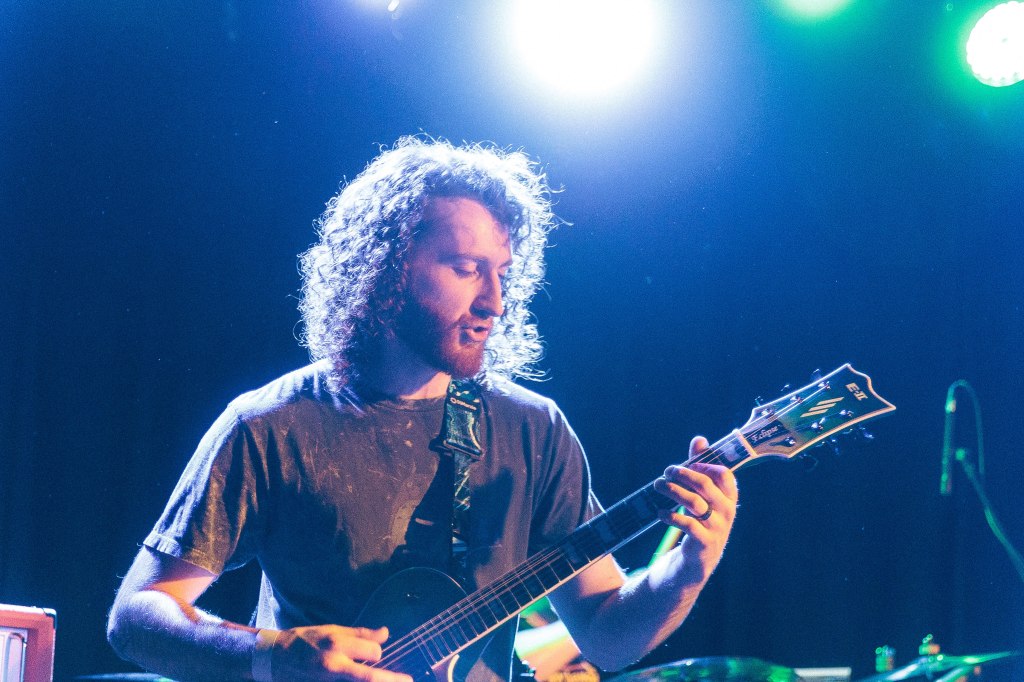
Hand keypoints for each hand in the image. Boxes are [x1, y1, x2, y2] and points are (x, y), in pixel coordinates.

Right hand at [271, 625, 412, 681]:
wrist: (273, 659)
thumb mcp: (332, 630)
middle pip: (371, 678)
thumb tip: (386, 633)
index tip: (377, 656)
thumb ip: (360, 635)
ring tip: (390, 680)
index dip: (378, 655)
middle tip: (409, 681)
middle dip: (391, 679)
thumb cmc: (304, 641)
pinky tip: (363, 681)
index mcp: (337, 646)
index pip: (373, 654)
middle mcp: (334, 667)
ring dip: (377, 681)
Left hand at [652, 436, 738, 585]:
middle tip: (666, 471)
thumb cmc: (698, 522)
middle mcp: (726, 513)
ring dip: (672, 491)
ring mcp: (717, 529)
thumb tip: (700, 439)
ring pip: (694, 502)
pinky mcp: (703, 544)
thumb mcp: (700, 496)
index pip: (724, 474)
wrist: (696, 564)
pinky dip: (670, 516)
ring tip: (657, 486)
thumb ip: (700, 468)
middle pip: (705, 485)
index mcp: (729, 499)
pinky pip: (687, 525)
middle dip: (683, 474)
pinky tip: (660, 513)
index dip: (705, 464)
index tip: (688, 462)